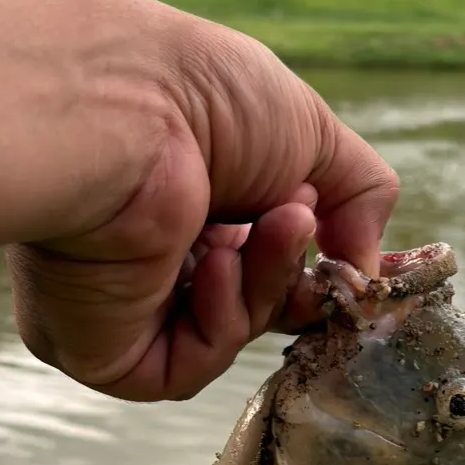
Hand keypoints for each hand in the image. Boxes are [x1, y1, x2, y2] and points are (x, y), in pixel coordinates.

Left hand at [6, 18, 398, 401]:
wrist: (120, 107)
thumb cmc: (201, 95)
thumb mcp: (311, 132)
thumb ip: (360, 195)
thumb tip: (367, 267)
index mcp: (187, 197)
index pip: (259, 260)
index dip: (312, 264)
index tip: (350, 256)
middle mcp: (148, 250)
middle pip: (250, 306)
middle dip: (293, 275)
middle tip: (313, 234)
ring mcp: (120, 302)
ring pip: (222, 338)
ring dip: (265, 285)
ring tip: (275, 223)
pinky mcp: (96, 346)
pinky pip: (181, 369)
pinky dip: (219, 324)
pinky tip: (217, 259)